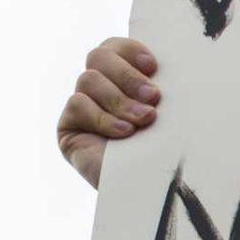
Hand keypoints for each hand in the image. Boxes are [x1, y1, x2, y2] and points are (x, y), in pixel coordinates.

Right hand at [57, 38, 161, 188]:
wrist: (155, 193)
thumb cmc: (171, 152)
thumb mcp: (171, 113)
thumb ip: (161, 86)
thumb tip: (171, 55)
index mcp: (123, 79)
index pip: (115, 47)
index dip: (130, 50)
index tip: (155, 67)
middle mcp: (100, 90)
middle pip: (99, 56)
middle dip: (128, 76)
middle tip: (155, 98)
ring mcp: (82, 108)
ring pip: (88, 79)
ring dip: (120, 100)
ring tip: (144, 121)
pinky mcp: (68, 128)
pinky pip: (78, 104)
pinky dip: (103, 117)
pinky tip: (124, 135)